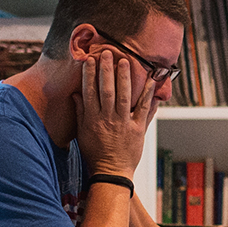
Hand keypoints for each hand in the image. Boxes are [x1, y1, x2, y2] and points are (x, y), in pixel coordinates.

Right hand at [75, 48, 157, 179]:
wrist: (111, 173)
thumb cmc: (95, 154)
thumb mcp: (82, 133)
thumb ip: (81, 112)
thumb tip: (76, 94)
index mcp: (92, 119)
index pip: (89, 92)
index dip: (90, 74)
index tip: (90, 59)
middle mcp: (107, 119)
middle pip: (106, 90)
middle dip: (106, 70)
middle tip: (107, 53)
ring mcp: (123, 123)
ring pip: (123, 96)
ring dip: (124, 77)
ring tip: (124, 60)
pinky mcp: (138, 129)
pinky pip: (143, 108)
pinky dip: (148, 94)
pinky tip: (151, 80)